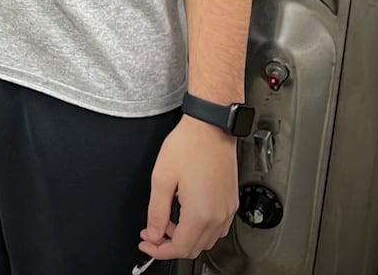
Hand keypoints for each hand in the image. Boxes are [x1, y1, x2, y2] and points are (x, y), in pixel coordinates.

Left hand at [139, 116, 237, 260]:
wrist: (210, 127)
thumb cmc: (189, 145)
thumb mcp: (162, 178)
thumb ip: (156, 210)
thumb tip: (153, 233)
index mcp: (201, 213)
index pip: (179, 248)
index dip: (159, 250)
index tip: (146, 244)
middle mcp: (218, 215)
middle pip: (194, 248)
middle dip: (169, 244)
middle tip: (152, 233)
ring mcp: (227, 209)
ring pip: (206, 240)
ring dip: (184, 236)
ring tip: (166, 220)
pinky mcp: (230, 201)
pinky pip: (216, 227)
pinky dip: (199, 228)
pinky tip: (184, 213)